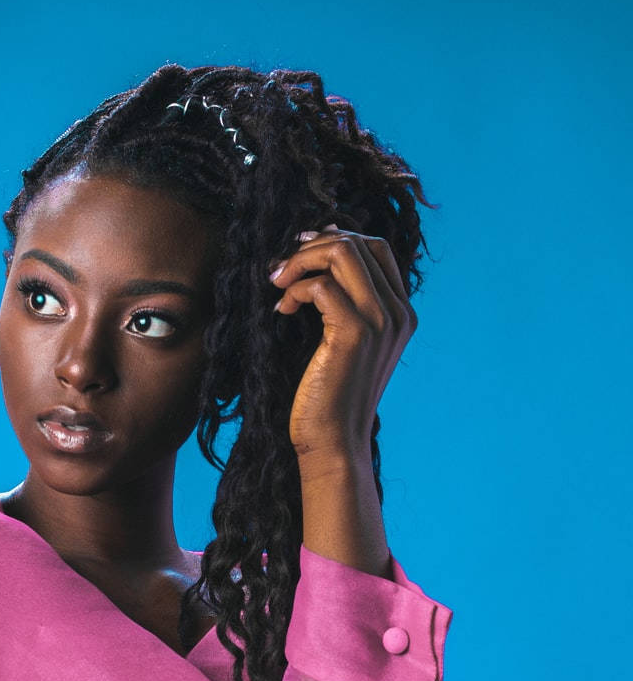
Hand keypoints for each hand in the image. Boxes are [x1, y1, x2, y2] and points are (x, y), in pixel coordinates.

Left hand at [267, 225, 417, 463]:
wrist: (334, 442)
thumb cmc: (331, 396)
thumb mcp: (345, 344)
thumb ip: (345, 304)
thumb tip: (321, 256)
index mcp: (402, 313)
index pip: (377, 248)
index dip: (337, 238)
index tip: (302, 248)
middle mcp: (398, 312)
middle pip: (358, 243)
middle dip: (313, 246)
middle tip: (282, 268)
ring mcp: (380, 321)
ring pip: (342, 253)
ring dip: (301, 262)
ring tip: (279, 285)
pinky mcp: (354, 333)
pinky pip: (321, 285)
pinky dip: (295, 290)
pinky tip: (282, 311)